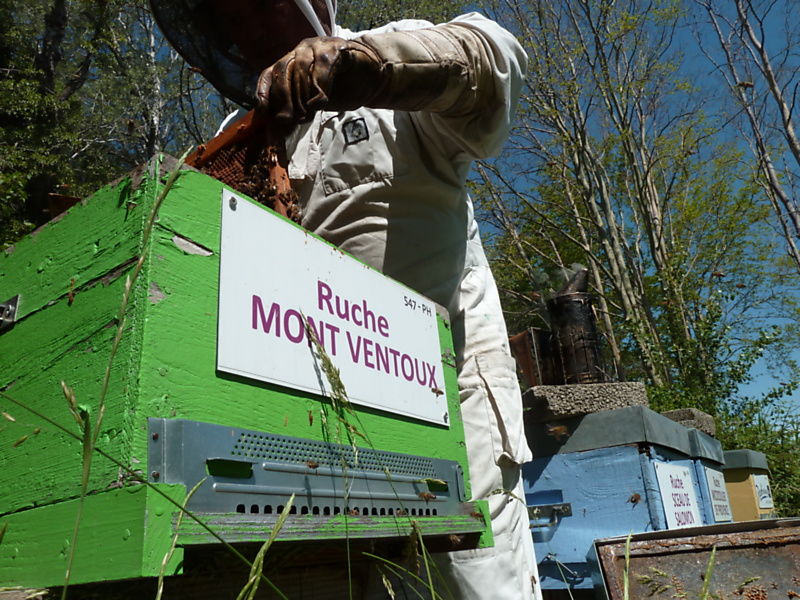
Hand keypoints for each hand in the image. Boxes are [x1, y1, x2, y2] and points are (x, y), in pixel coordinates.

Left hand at [256, 36, 382, 124]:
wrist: (372, 82)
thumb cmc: (342, 92)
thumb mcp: (313, 106)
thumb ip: (296, 113)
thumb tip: (277, 132)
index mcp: (291, 63)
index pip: (269, 74)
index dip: (264, 92)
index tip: (264, 112)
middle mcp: (300, 51)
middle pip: (282, 71)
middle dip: (284, 99)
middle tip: (289, 121)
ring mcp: (318, 46)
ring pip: (300, 67)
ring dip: (301, 94)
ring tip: (308, 113)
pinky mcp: (337, 48)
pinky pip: (322, 65)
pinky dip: (319, 85)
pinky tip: (320, 102)